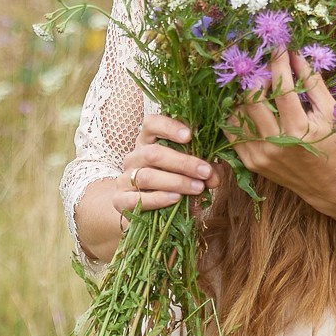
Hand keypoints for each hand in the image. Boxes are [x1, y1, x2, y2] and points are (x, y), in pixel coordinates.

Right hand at [76, 114, 212, 261]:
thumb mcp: (186, 173)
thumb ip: (202, 171)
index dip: (169, 127)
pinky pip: (137, 199)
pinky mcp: (119, 200)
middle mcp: (133, 157)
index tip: (190, 135)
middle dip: (183, 162)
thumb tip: (215, 176)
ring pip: (147, 176)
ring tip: (198, 188)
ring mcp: (124, 178)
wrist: (139, 211)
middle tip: (206, 171)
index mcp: (147, 142)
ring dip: (176, 182)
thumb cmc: (168, 184)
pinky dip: (159, 199)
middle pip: (153, 153)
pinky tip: (176, 199)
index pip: (151, 124)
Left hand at [234, 46, 335, 209]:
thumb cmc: (333, 144)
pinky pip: (233, 132)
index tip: (279, 47)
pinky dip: (238, 115)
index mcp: (299, 131)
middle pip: (253, 100)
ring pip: (238, 114)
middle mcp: (275, 145)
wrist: (327, 185)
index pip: (282, 89)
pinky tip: (249, 106)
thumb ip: (313, 83)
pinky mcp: (250, 163)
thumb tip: (295, 55)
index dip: (279, 63)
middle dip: (259, 78)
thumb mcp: (330, 112)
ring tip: (258, 87)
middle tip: (266, 70)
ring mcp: (260, 156)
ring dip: (245, 95)